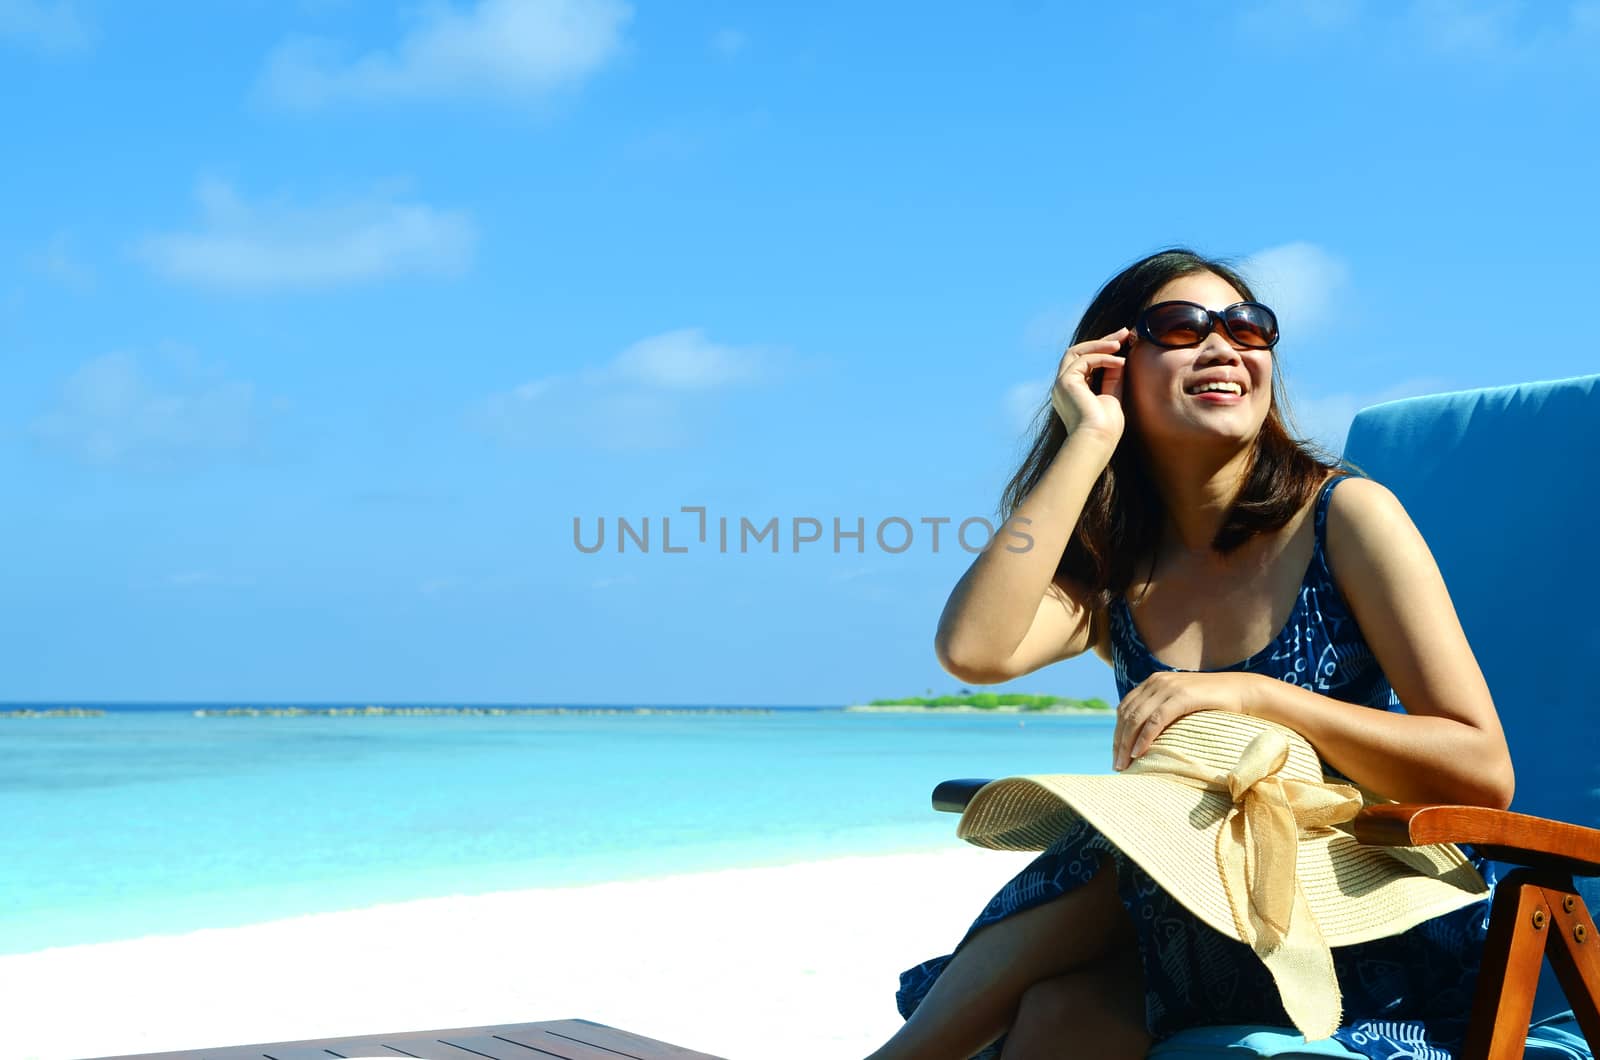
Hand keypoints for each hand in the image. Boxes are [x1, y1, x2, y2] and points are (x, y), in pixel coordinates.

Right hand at [1050, 327, 1129, 447]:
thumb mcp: (1112, 397)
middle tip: (1123, 332)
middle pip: (1078, 352)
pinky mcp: (1065, 382)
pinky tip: (1119, 362)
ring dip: (1101, 344)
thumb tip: (1119, 359)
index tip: (1123, 341)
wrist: (1097, 441)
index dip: (1103, 349)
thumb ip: (1112, 378)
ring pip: (1077, 351)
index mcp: (1072, 392)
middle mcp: (1063, 386)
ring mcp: (1061, 384)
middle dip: (1102, 340)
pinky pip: (1084, 360)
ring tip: (1121, 342)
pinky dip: (1103, 358)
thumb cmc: (1106, 428)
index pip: (1084, 362)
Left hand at [1112, 671, 1259, 770]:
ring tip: (1125, 765)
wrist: (1243, 692)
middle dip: (1119, 742)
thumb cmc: (1214, 705)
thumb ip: (1163, 713)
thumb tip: (1146, 740)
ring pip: (1137, 718)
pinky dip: (1144, 737)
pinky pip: (1156, 719)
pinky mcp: (1182, 696)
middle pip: (1127, 715)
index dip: (1117, 733)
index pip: (1125, 709)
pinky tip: (1139, 753)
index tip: (1116, 755)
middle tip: (1117, 766)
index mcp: (1153, 682)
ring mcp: (1169, 687)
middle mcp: (1156, 682)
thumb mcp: (1181, 705)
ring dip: (1127, 743)